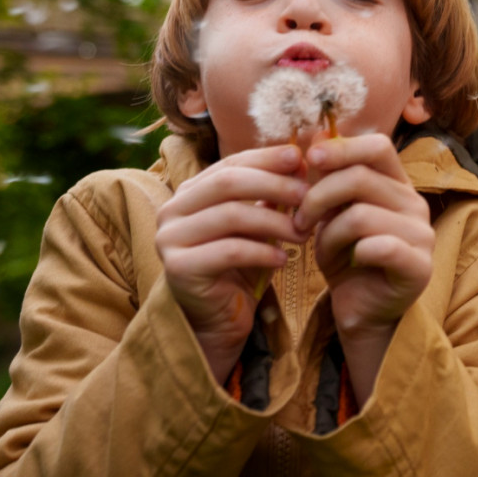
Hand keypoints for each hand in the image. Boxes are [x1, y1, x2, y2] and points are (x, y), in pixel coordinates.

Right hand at [154, 144, 309, 383]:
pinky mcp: (179, 268)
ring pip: (231, 215)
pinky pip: (229, 251)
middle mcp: (172, 210)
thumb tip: (300, 158)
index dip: (266, 158)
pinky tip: (284, 260)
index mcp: (189, 192)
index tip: (300, 157)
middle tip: (307, 195)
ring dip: (275, 222)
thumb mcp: (257, 224)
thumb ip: (271, 194)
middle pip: (228, 183)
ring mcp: (170, 239)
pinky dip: (263, 252)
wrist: (217, 319)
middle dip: (273, 185)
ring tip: (303, 233)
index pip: (230, 164)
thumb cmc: (240, 266)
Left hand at [294, 133, 434, 403]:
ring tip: (319, 249)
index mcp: (397, 184)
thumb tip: (312, 134)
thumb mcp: (330, 214)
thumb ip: (327, 179)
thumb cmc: (346, 259)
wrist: (361, 311)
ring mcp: (422, 235)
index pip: (378, 146)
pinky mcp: (420, 266)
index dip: (340, 147)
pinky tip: (349, 263)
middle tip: (298, 220)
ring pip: (361, 214)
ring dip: (328, 233)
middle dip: (317, 196)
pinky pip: (380, 247)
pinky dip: (353, 253)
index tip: (307, 161)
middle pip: (360, 177)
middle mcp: (415, 204)